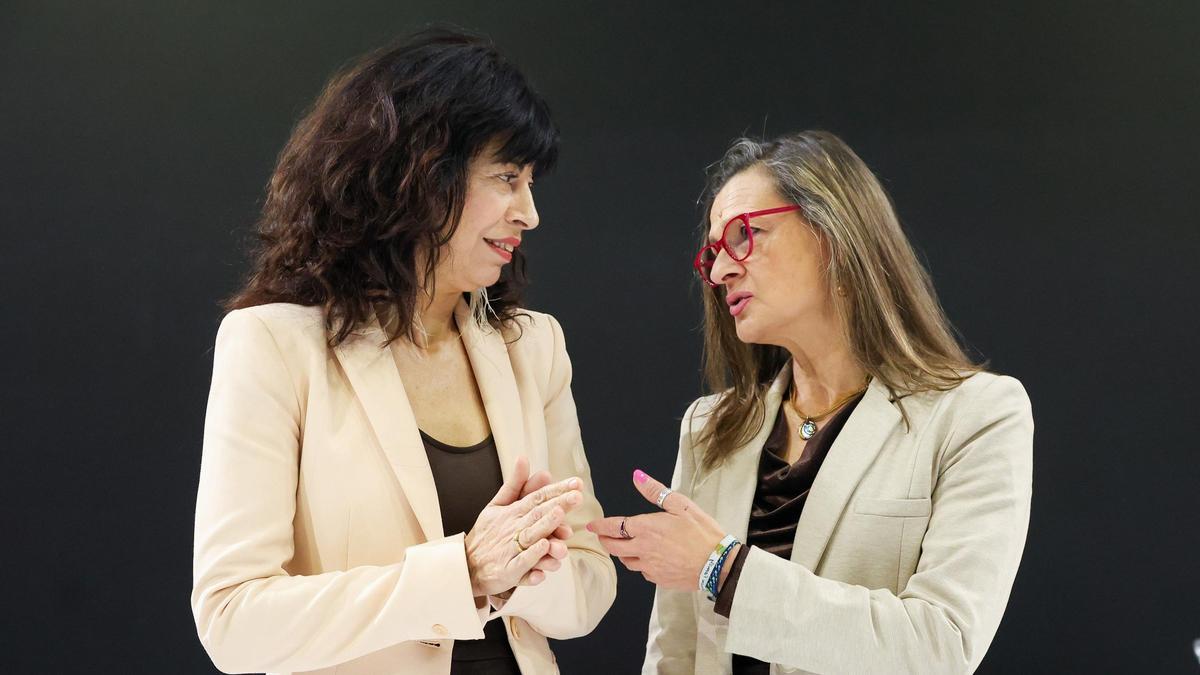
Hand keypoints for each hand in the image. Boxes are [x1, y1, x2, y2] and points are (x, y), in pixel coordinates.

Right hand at [466, 456, 582, 596]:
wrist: (467, 566)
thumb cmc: (486, 534)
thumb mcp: (496, 505)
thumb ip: (514, 485)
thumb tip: (523, 457)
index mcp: (512, 512)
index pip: (537, 497)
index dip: (557, 490)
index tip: (576, 483)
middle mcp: (512, 528)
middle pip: (538, 514)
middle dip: (558, 504)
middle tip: (577, 496)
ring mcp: (510, 549)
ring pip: (530, 536)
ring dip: (545, 525)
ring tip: (560, 515)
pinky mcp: (507, 570)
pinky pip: (521, 563)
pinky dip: (532, 556)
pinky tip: (544, 547)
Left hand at [587, 469, 728, 591]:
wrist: (718, 564)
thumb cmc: (702, 532)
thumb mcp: (681, 505)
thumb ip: (655, 491)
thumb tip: (637, 476)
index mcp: (646, 528)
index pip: (613, 527)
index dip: (599, 526)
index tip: (592, 526)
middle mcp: (643, 549)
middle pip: (613, 547)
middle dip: (605, 541)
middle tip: (603, 536)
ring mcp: (650, 567)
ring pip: (626, 561)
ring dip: (622, 553)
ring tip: (626, 546)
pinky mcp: (659, 579)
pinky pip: (643, 572)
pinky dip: (641, 564)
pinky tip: (650, 559)